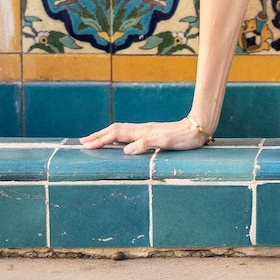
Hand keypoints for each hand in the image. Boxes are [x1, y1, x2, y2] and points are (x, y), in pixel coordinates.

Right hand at [80, 119, 211, 154]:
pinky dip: (117, 137)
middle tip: (82, 142)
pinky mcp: (151, 133)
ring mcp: (146, 131)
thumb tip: (126, 151)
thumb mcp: (166, 142)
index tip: (86, 146)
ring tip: (94, 140)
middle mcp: (141, 129)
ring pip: (120, 131)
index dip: (100, 140)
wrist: (197, 128)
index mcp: (142, 132)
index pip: (115, 135)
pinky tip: (118, 143)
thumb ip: (146, 144)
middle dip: (98, 136)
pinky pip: (128, 135)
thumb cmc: (183, 137)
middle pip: (114, 130)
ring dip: (106, 135)